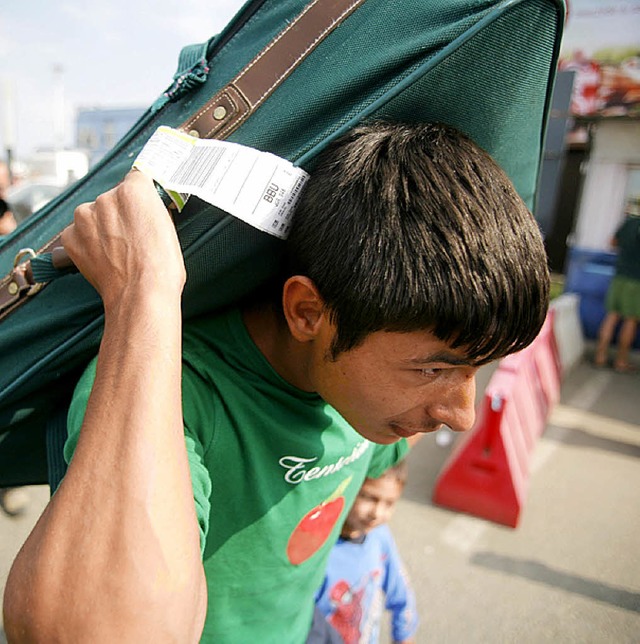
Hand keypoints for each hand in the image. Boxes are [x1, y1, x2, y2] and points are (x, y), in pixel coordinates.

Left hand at [62, 171, 185, 307]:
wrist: (140, 296)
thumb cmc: (161, 268)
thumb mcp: (169, 229)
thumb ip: (153, 210)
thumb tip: (148, 209)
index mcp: (135, 190)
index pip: (136, 179)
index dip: (141, 195)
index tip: (142, 206)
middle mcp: (106, 198)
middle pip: (113, 197)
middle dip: (121, 213)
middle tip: (133, 236)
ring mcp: (84, 218)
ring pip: (93, 214)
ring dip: (102, 226)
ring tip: (118, 249)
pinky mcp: (71, 237)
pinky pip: (78, 232)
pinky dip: (88, 242)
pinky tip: (104, 256)